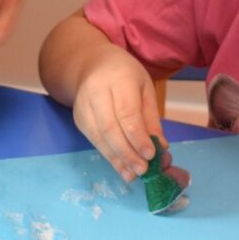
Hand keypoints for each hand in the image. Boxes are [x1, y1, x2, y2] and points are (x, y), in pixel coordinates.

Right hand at [71, 45, 164, 182]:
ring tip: (132, 175)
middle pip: (110, 128)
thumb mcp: (145, 88)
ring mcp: (83, 106)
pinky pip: (93, 140)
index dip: (137, 136)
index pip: (126, 112)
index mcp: (118, 79)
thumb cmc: (125, 75)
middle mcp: (95, 92)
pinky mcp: (78, 119)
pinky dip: (108, 156)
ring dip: (116, 160)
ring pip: (99, 138)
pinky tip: (121, 168)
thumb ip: (151, 117)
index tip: (151, 155)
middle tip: (143, 170)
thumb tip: (160, 147)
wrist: (91, 64)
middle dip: (127, 153)